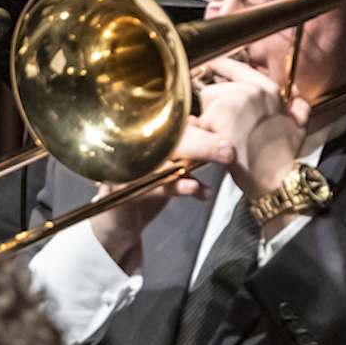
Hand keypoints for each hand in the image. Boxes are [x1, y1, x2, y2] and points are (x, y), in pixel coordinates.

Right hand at [88, 120, 233, 273]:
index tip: (221, 131)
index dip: (197, 129)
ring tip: (217, 163)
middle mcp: (128, 150)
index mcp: (136, 139)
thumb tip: (196, 123)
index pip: (168, 127)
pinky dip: (178, 187)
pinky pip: (156, 187)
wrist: (119, 221)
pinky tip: (196, 187)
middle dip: (201, 144)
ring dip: (193, 163)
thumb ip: (178, 144)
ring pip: (163, 161)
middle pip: (166, 141)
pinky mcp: (125, 191)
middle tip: (226, 149)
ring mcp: (125, 170)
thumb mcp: (162, 163)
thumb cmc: (141, 189)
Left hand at [188, 57, 309, 199]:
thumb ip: (297, 106)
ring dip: (209, 120)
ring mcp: (236, 100)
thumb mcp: (299, 126)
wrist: (274, 178)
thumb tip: (295, 95)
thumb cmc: (282, 158)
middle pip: (214, 89)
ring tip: (227, 138)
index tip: (212, 65)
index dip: (222, 67)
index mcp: (269, 90)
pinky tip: (220, 144)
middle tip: (229, 131)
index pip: (239, 68)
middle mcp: (252, 90)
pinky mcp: (221, 114)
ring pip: (206, 102)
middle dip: (215, 109)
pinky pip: (200, 119)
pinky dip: (204, 133)